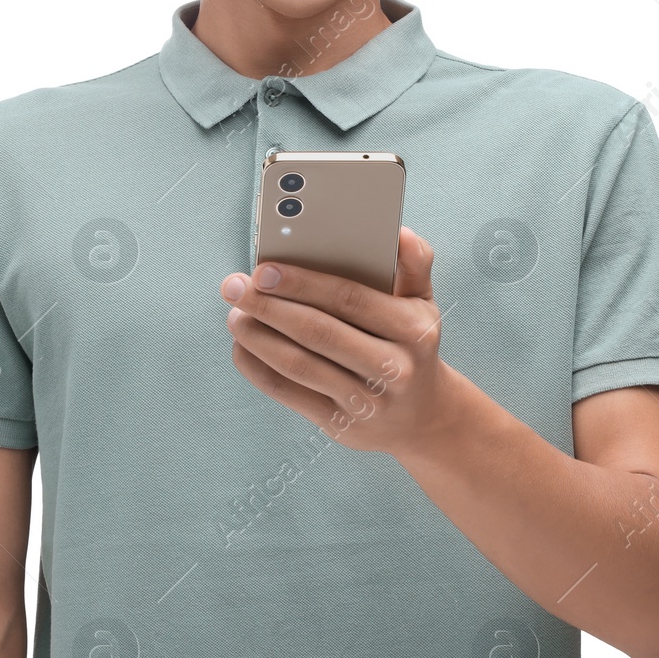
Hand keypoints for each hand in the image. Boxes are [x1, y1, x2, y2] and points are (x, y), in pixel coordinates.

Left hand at [218, 226, 456, 458]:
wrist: (422, 416)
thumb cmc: (411, 344)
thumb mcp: (423, 302)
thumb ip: (415, 262)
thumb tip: (399, 232)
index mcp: (412, 329)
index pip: (349, 300)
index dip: (303, 283)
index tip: (264, 270)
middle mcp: (393, 368)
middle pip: (318, 332)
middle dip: (269, 307)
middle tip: (235, 287)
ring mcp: (366, 402)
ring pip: (299, 365)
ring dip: (258, 338)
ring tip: (234, 315)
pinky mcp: (340, 425)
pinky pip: (290, 394)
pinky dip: (258, 369)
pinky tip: (242, 347)